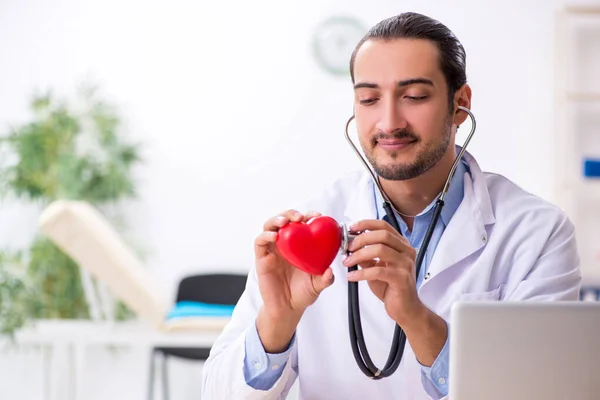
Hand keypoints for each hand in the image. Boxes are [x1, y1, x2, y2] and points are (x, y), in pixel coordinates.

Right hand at [254, 209, 334, 351]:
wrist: (287, 309)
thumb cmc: (302, 294)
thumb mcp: (318, 285)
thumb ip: (325, 279)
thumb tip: (331, 271)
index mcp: (298, 246)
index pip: (301, 225)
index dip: (308, 216)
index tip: (317, 216)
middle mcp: (285, 245)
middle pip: (284, 220)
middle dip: (291, 213)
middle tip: (299, 217)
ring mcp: (272, 250)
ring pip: (270, 226)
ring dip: (277, 219)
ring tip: (285, 221)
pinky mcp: (261, 258)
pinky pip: (260, 242)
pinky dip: (265, 235)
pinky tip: (274, 236)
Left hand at [342, 219, 424, 325]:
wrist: (406, 309)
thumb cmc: (392, 287)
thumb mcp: (376, 267)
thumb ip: (366, 256)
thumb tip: (351, 246)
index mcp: (401, 245)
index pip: (384, 226)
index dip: (366, 224)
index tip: (352, 228)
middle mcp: (406, 252)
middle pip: (382, 235)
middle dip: (361, 239)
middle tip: (348, 247)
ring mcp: (406, 264)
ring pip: (380, 250)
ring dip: (359, 255)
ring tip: (348, 262)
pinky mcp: (401, 278)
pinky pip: (378, 271)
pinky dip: (361, 273)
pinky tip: (352, 277)